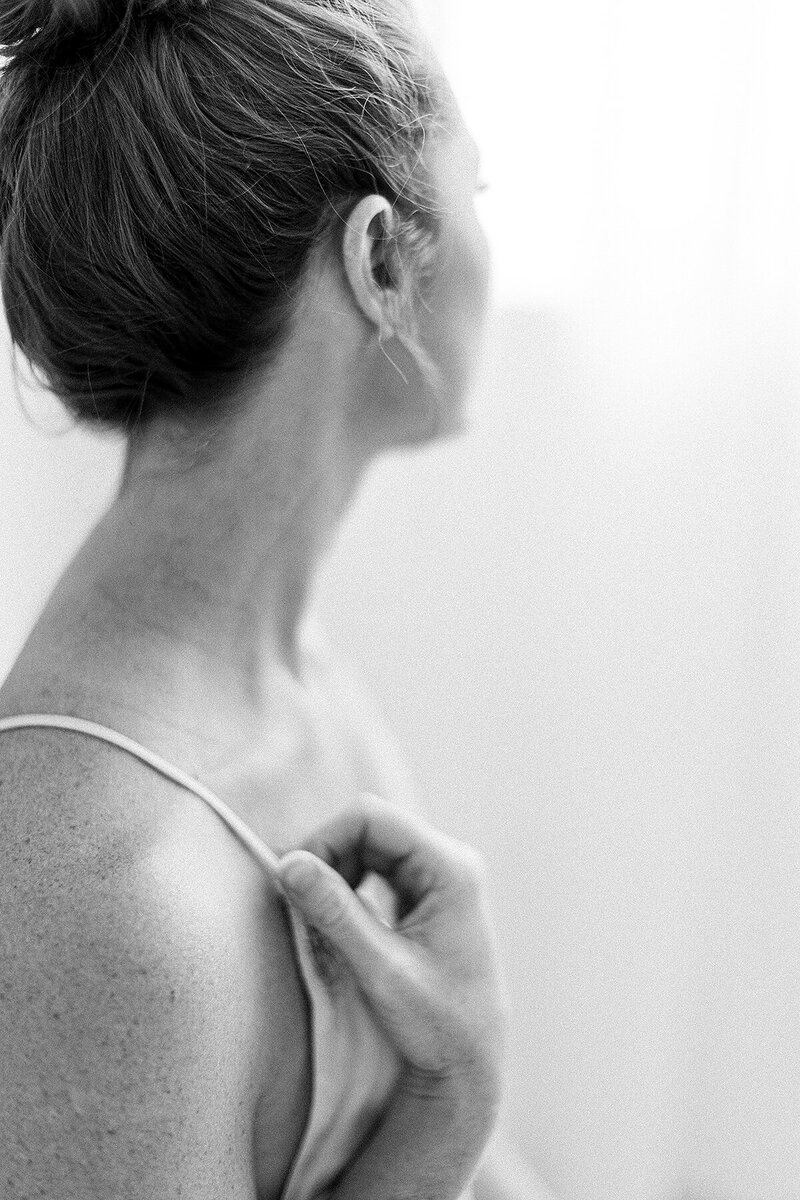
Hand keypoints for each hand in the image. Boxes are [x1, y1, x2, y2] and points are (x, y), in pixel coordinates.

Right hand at [275, 793, 508, 1194]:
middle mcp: (450, 860)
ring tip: (317, 915)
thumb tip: (288, 863)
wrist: (469, 1064)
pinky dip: (348, 884)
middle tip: (298, 901)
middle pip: (368, 827)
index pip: (371, 818)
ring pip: (369, 844)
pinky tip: (338, 919)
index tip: (294, 880)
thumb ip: (335, 914)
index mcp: (451, 868)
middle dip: (327, 856)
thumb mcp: (381, 970)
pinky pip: (376, 866)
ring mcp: (439, 874)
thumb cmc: (437, 1024)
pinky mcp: (426, 891)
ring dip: (336, 871)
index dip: (325, 838)